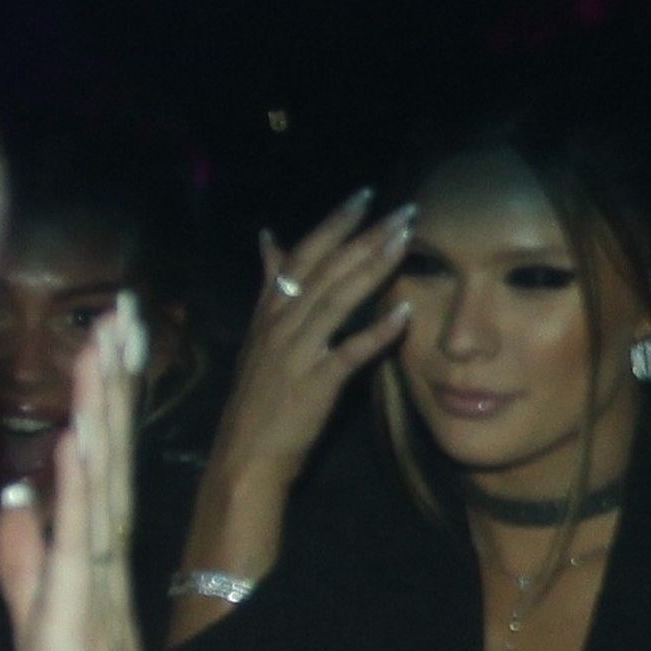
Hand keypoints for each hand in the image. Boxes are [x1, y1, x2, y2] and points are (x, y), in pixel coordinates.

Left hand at [0, 297, 180, 650]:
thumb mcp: (38, 644)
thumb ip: (26, 572)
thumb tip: (18, 500)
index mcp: (91, 583)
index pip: (92, 481)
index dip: (96, 411)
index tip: (105, 344)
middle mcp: (102, 581)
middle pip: (105, 469)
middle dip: (109, 389)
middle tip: (122, 314)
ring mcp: (95, 604)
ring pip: (98, 493)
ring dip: (99, 417)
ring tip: (106, 347)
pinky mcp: (77, 636)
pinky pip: (77, 552)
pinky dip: (75, 496)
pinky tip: (70, 446)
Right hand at [212, 190, 416, 487]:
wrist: (246, 456)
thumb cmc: (259, 399)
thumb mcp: (259, 335)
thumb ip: (269, 285)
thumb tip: (269, 237)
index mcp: (270, 310)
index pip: (304, 254)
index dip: (334, 223)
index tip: (365, 195)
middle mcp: (281, 323)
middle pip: (327, 269)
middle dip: (366, 237)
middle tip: (403, 212)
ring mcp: (297, 353)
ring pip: (337, 299)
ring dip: (373, 268)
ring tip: (405, 243)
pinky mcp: (314, 385)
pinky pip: (348, 353)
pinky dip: (376, 333)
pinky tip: (403, 315)